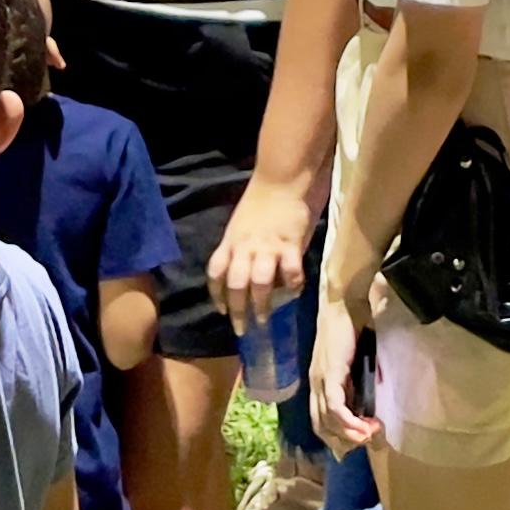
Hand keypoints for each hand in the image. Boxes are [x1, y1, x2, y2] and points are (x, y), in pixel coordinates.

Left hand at [208, 174, 313, 333]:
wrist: (281, 179)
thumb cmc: (261, 201)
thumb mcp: (241, 224)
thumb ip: (240, 248)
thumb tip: (244, 274)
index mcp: (231, 241)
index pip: (216, 272)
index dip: (216, 295)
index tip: (221, 311)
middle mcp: (245, 247)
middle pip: (236, 284)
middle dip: (237, 310)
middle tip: (241, 330)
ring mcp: (267, 247)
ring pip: (259, 283)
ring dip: (261, 305)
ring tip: (263, 319)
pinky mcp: (289, 244)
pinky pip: (290, 272)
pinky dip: (291, 286)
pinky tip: (293, 293)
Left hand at [309, 282, 376, 454]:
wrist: (343, 300)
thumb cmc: (351, 324)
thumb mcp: (353, 360)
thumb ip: (357, 379)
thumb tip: (371, 400)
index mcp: (318, 382)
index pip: (320, 422)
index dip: (338, 436)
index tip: (361, 439)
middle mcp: (315, 384)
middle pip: (321, 427)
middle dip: (344, 441)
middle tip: (367, 441)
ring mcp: (320, 379)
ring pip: (328, 421)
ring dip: (350, 434)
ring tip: (371, 434)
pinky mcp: (329, 373)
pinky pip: (334, 406)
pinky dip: (348, 422)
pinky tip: (363, 427)